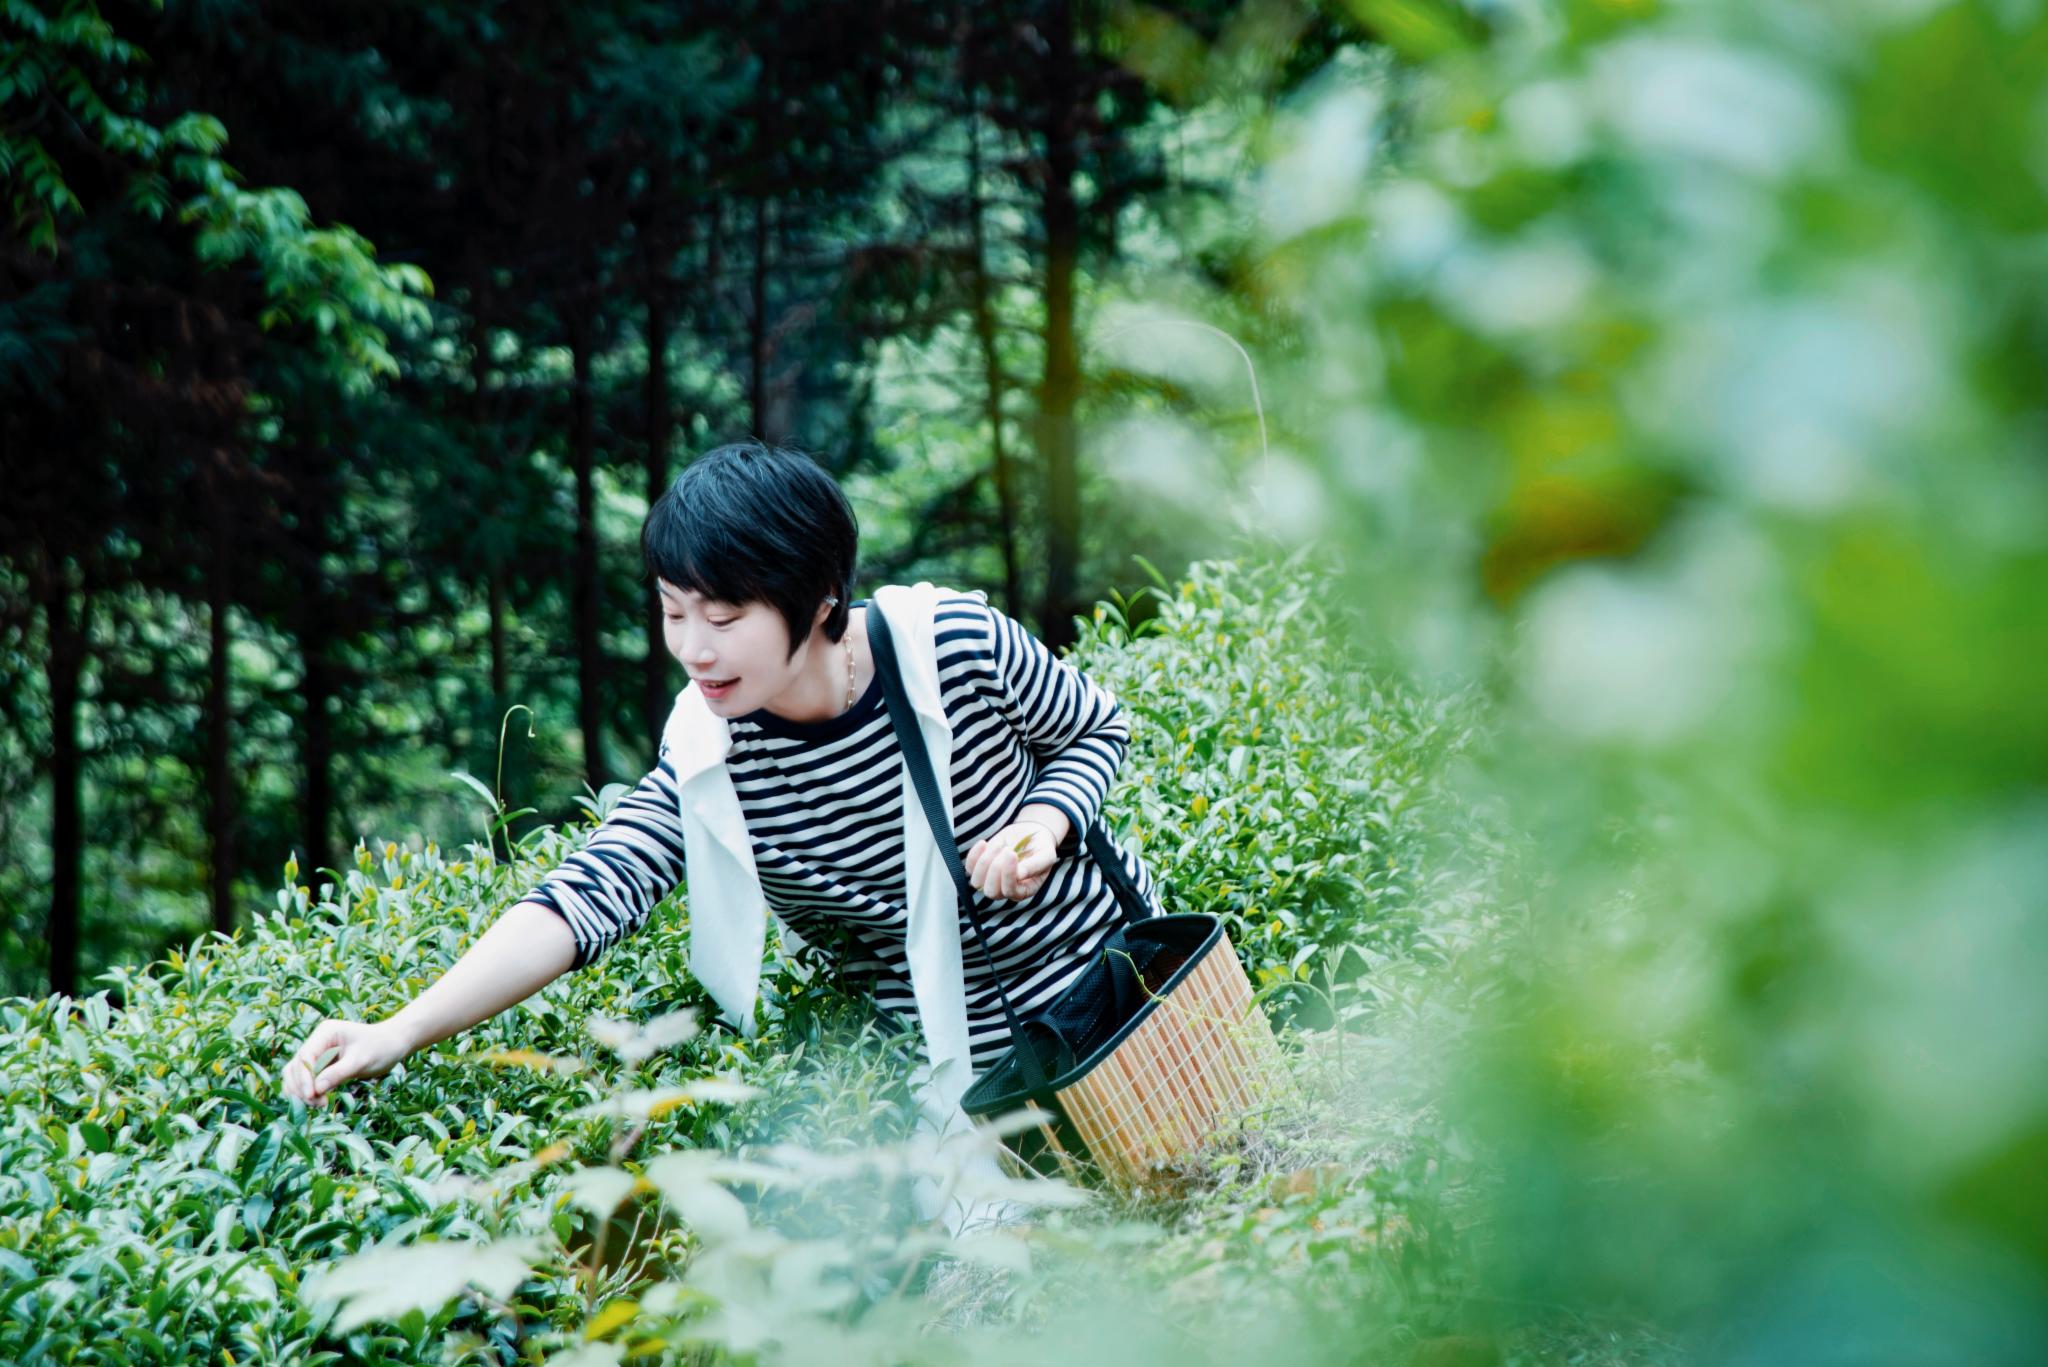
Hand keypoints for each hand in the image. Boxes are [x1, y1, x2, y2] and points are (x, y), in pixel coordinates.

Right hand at [281, 1017, 414, 1109]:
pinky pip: (307, 1080)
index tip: (311, 1095)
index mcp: (325, 1033)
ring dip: (302, 1091)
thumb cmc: (381, 1047)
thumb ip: (338, 1073)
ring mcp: (318, 1053)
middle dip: (302, 1087)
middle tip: (317, 1104)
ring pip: (297, 1075)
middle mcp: (318, 1041)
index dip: (304, 1077)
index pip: (305, 1055)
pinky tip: (318, 1102)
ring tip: (319, 1104)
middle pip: (296, 1066)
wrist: (394, 1044)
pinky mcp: (322, 1065)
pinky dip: (308, 1091)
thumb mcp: (361, 1060)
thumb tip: (316, 1089)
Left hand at [966, 820, 1058, 899]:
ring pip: (977, 881)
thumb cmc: (1041, 848)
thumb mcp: (1046, 855)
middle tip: (1008, 849)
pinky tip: (984, 843)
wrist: (1031, 835)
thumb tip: (1019, 874)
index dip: (1008, 875)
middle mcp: (1006, 889)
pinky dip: (974, 855)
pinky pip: (969, 868)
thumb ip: (1035, 866)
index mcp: (1024, 890)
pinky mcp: (981, 868)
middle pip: (991, 891)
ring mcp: (991, 880)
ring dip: (985, 861)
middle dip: (995, 869)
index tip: (1012, 853)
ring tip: (1000, 845)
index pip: (1010, 892)